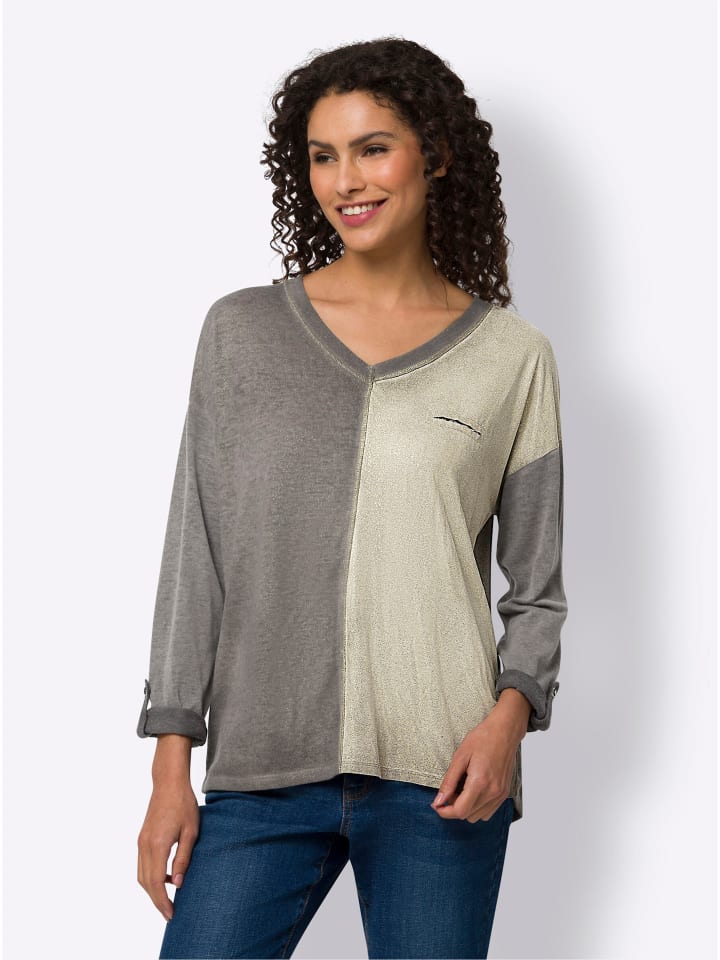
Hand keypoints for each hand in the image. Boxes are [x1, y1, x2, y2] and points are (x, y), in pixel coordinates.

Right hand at [137, 781, 198, 921]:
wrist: (169, 783)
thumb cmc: (184, 804)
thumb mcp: (190, 832)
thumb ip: (183, 859)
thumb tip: (178, 884)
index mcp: (157, 845)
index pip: (156, 882)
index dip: (162, 901)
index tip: (171, 914)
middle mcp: (144, 846)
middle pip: (145, 882)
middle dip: (156, 901)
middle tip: (169, 913)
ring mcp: (140, 842)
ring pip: (141, 875)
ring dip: (152, 890)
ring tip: (168, 899)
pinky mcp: (141, 838)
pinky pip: (142, 864)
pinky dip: (151, 876)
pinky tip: (167, 877)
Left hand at [430, 690, 529, 822]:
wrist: (505, 731)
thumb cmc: (482, 739)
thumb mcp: (460, 757)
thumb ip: (449, 782)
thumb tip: (439, 801)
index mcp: (480, 782)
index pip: (460, 811)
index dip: (445, 812)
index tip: (437, 805)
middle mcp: (492, 792)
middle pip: (468, 815)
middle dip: (454, 807)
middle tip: (450, 789)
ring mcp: (500, 794)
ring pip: (478, 816)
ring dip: (467, 807)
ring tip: (463, 788)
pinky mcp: (505, 793)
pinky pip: (488, 811)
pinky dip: (478, 806)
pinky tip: (474, 790)